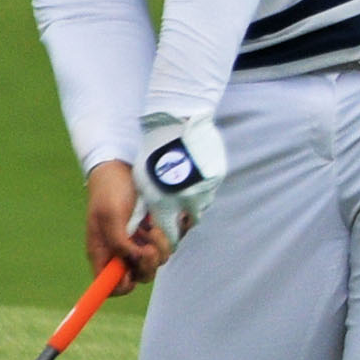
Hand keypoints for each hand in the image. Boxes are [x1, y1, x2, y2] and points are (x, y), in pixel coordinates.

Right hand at [84, 160, 171, 279]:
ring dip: (161, 245)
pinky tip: (166, 221)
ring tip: (153, 224)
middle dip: (148, 263)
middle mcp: (124, 253)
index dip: (122, 285)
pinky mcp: (158, 233)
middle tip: (148, 244)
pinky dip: (172, 234)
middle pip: (141, 276)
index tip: (130, 270)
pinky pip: (171, 244)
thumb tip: (131, 261)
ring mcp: (142, 243)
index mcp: (105, 253)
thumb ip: (118, 242)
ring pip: (159, 260)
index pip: (111, 286)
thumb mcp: (109, 215)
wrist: (123, 167)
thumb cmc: (110, 190)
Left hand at [135, 111, 225, 250]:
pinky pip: (211, 187)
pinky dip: (203, 184)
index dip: (170, 233)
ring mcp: (206, 189)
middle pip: (191, 220)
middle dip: (185, 217)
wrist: (176, 124)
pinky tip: (194, 170)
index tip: (167, 227)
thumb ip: (150, 202)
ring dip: (195, 200)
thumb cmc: (153, 150)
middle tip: (178, 204)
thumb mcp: (143, 179)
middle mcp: (188, 201)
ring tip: (185, 183)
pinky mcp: (217, 176)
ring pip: (203, 204)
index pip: (172, 236)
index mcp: (166, 204)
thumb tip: (154, 218)